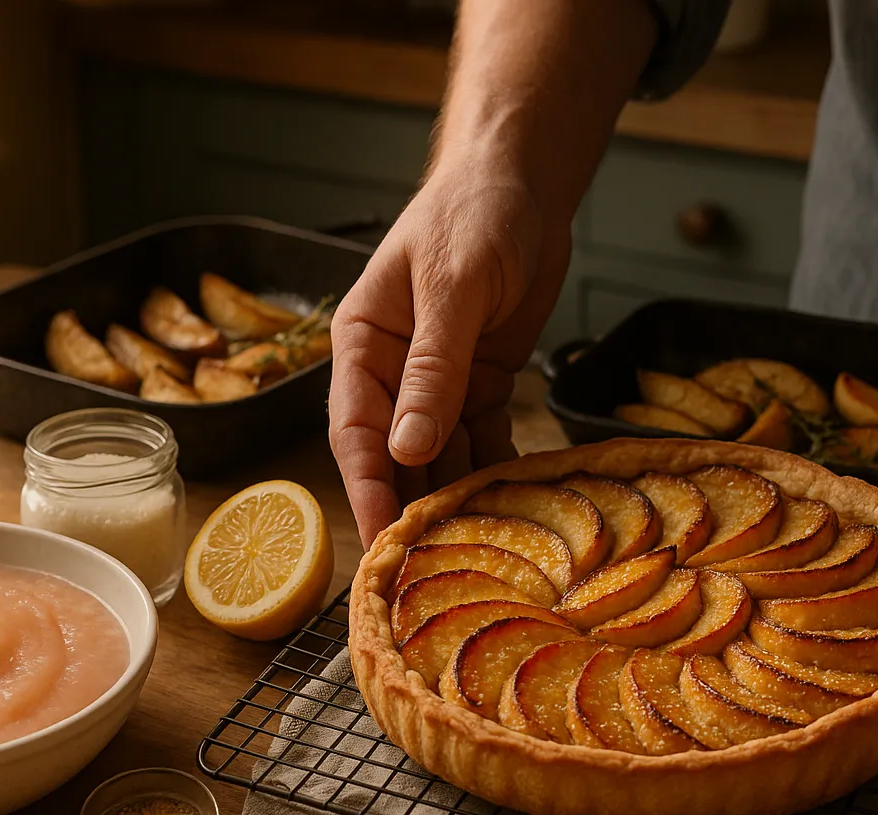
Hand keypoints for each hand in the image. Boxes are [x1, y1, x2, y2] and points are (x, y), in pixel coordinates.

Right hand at [328, 162, 570, 548]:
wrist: (523, 182)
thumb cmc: (472, 214)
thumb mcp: (451, 288)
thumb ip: (431, 369)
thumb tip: (409, 448)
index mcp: (362, 344)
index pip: (355, 431)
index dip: (367, 488)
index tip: (382, 541)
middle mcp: (393, 373)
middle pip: (395, 455)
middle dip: (411, 508)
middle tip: (431, 568)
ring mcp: (439, 383)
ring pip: (441, 456)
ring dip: (456, 499)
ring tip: (477, 552)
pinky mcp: (481, 384)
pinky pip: (484, 440)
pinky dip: (495, 472)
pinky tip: (512, 510)